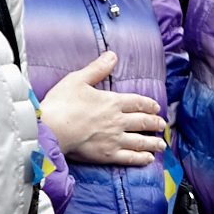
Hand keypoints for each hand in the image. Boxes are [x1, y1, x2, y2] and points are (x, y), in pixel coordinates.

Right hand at [40, 50, 164, 166]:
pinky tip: (149, 158)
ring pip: (140, 141)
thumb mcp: (77, 80)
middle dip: (154, 123)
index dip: (149, 104)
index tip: (156, 107)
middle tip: (162, 124)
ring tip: (161, 144)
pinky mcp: (107, 155)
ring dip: (153, 142)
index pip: (137, 102)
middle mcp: (118, 121)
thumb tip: (113, 55)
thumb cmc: (61, 103)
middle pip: (142, 121)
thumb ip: (97, 68)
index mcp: (112, 102)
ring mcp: (114, 139)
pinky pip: (129, 157)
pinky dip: (141, 158)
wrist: (51, 129)